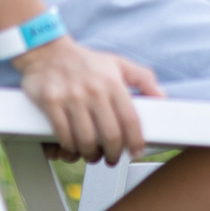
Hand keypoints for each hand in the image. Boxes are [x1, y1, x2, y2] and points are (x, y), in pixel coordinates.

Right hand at [14, 36, 161, 164]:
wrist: (48, 51)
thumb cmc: (86, 61)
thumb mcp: (119, 64)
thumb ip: (144, 79)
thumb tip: (162, 97)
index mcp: (113, 82)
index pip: (130, 119)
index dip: (135, 141)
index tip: (136, 151)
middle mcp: (94, 90)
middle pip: (110, 134)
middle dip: (113, 153)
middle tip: (111, 159)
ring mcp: (71, 97)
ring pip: (85, 139)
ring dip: (90, 154)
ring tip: (92, 155)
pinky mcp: (50, 102)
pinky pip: (63, 134)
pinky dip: (69, 147)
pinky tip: (73, 148)